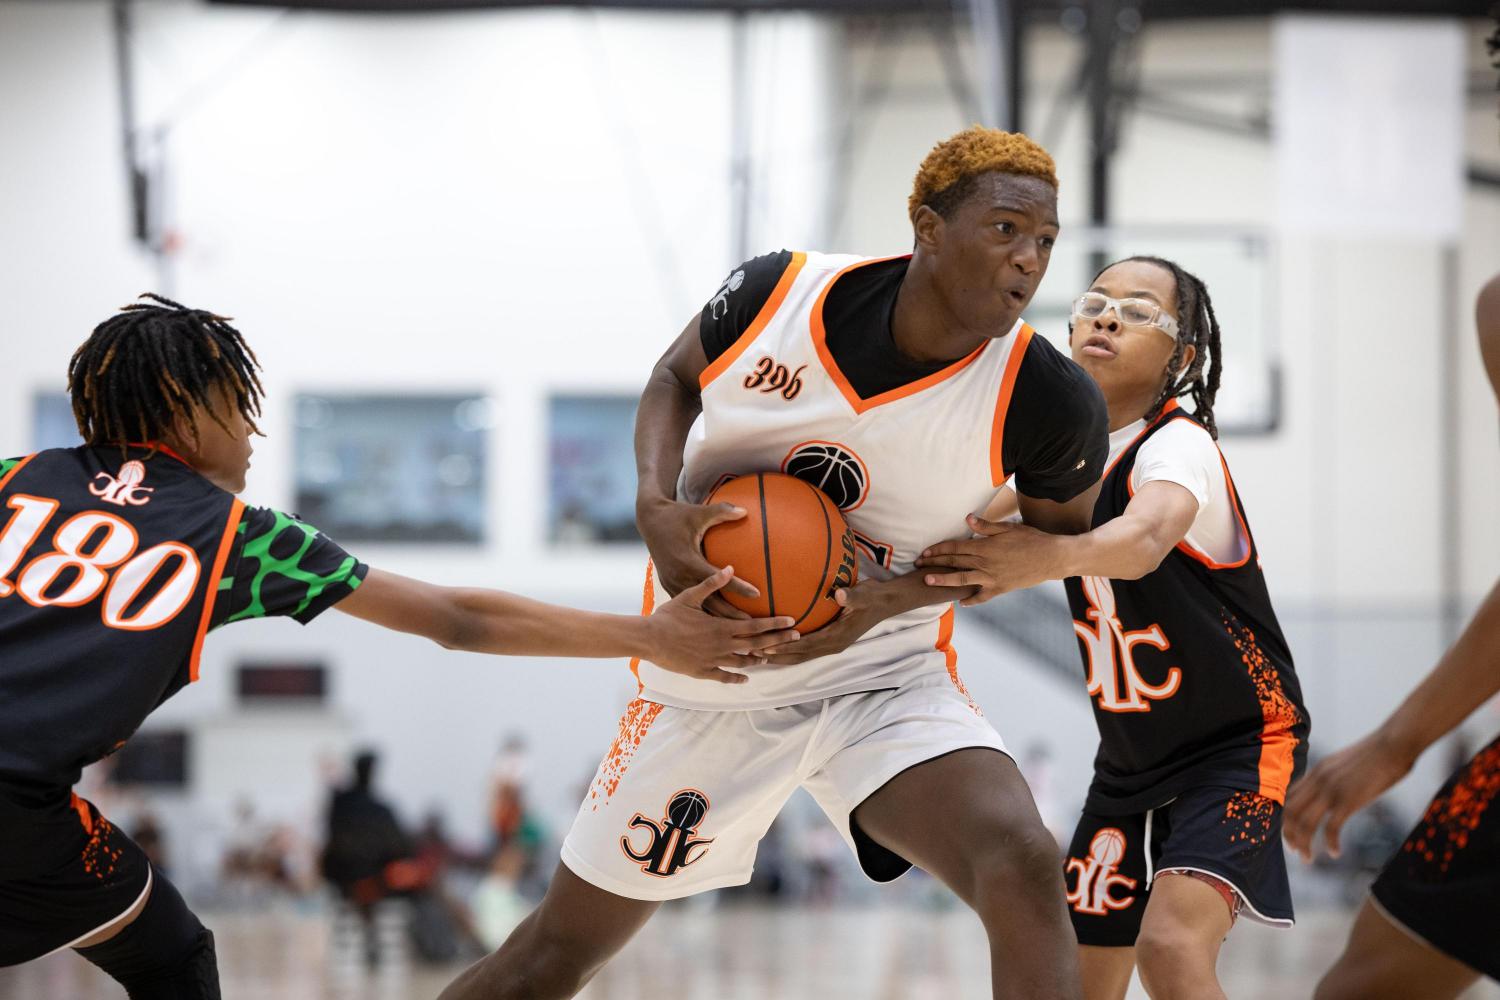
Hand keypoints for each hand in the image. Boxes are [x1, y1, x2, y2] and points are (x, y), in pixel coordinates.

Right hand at [638, 496, 759, 618]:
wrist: (649, 522)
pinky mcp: (671, 588)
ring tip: (740, 630)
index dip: (737, 587)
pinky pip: (691, 605)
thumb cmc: (676, 516)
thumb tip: (745, 511)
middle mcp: (680, 577)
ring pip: (700, 608)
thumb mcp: (697, 513)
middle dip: (731, 614)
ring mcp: (674, 585)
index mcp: (687, 561)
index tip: (757, 594)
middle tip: (754, 623)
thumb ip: (721, 512)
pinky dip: (706, 615)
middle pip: (710, 601)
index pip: (717, 579)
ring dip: (719, 619)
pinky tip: (720, 625)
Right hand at [646, 567, 799, 683]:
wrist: (649, 639)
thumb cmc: (668, 616)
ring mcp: (713, 661)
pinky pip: (724, 676)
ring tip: (771, 657)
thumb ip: (712, 583)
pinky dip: (737, 678)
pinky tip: (746, 678)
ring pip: (743, 662)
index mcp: (721, 627)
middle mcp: (722, 645)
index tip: (792, 622)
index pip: (755, 626)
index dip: (775, 624)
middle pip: (756, 645)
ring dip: (759, 660)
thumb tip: (730, 568)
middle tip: (796, 638)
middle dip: (777, 641)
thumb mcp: (690, 595)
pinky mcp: (702, 672)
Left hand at [758, 578, 892, 665]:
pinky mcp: (830, 641)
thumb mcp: (864, 594)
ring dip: (781, 656)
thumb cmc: (873, 596)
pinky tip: (776, 644)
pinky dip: (790, 650)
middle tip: (753, 653)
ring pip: (801, 656)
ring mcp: (832, 645)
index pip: (806, 645)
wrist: (885, 602)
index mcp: (838, 637)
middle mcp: (833, 645)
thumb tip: (839, 595)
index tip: (766, 646)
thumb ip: (851, 595)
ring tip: (758, 654)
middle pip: (800, 656)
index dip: (786, 646)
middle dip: (777, 656)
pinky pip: (806, 650)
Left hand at [914, 515, 1063, 604]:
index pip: (955, 547)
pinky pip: (983, 597)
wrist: (1052, 558)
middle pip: (954, 562)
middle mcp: (985, 563)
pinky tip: (961, 603)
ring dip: (944, 581)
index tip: (925, 552)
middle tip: (918, 565)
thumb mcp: (1008, 529)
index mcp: (985, 546)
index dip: (938, 549)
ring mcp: (992, 578)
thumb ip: (986, 526)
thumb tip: (967, 518)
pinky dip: (972, 600)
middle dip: (934, 563)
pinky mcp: (1001, 588)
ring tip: (928, 581)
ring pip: (962, 580)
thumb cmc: (1031, 539)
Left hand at [1283, 731, 1415, 861]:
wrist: (1394, 743)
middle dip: (1290, 834)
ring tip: (1308, 859)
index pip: (1291, 797)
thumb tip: (1341, 789)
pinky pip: (1331, 828)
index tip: (1292, 832)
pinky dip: (1331, 843)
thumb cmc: (1379, 753)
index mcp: (1318, 770)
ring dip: (1304, 844)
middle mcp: (1318, 780)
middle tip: (1296, 851)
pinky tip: (1335, 853)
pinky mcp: (1348, 800)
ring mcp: (1331, 790)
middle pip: (1291, 812)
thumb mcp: (1349, 763)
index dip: (1288, 817)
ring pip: (1305, 823)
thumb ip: (1338, 776)